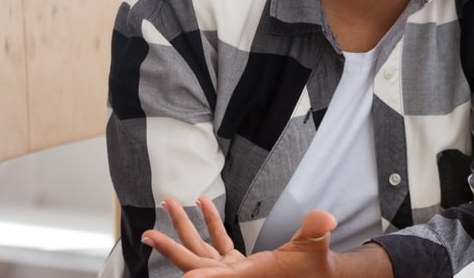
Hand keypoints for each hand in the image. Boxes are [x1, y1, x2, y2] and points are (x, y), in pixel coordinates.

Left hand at [143, 196, 337, 277]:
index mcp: (253, 275)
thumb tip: (324, 219)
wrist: (315, 276)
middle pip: (197, 262)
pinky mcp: (237, 264)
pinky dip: (208, 223)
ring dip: (184, 227)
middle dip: (172, 247)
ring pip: (201, 249)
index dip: (205, 277)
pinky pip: (217, 242)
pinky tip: (201, 203)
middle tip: (149, 233)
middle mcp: (237, 276)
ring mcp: (234, 270)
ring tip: (170, 203)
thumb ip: (316, 231)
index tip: (186, 276)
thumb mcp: (317, 246)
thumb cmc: (316, 265)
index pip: (224, 276)